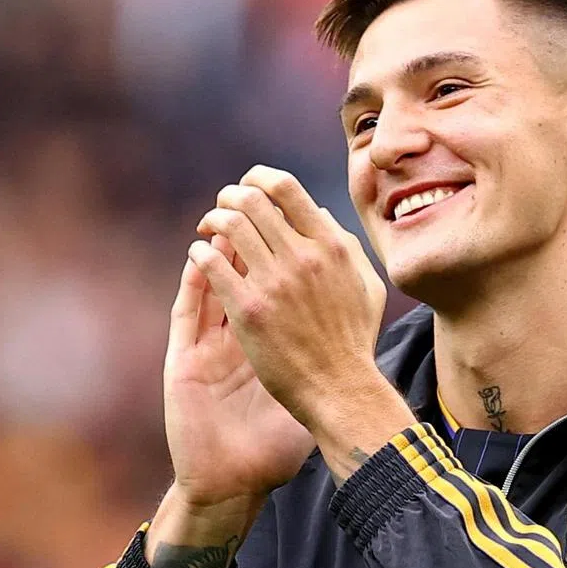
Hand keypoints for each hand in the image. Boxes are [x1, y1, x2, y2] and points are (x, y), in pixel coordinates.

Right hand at [163, 231, 314, 507]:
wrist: (235, 480)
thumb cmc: (275, 445)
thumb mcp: (307, 398)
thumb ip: (326, 366)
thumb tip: (360, 325)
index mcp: (260, 343)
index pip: (271, 286)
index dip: (284, 255)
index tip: (303, 230)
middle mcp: (231, 340)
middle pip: (239, 275)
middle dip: (248, 238)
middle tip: (263, 210)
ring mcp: (205, 349)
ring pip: (210, 284)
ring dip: (220, 250)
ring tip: (233, 220)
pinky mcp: (183, 362)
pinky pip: (188, 311)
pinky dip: (196, 282)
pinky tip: (203, 257)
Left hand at [190, 166, 389, 431]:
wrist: (340, 389)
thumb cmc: (354, 342)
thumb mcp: (367, 286)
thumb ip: (346, 246)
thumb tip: (318, 214)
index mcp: (330, 246)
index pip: (285, 187)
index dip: (258, 178)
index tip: (248, 187)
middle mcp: (302, 256)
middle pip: (250, 199)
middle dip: (228, 197)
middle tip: (221, 210)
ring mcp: (274, 282)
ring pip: (228, 225)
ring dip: (211, 221)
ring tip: (207, 232)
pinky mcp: (249, 309)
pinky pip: (211, 263)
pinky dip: (200, 253)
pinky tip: (199, 258)